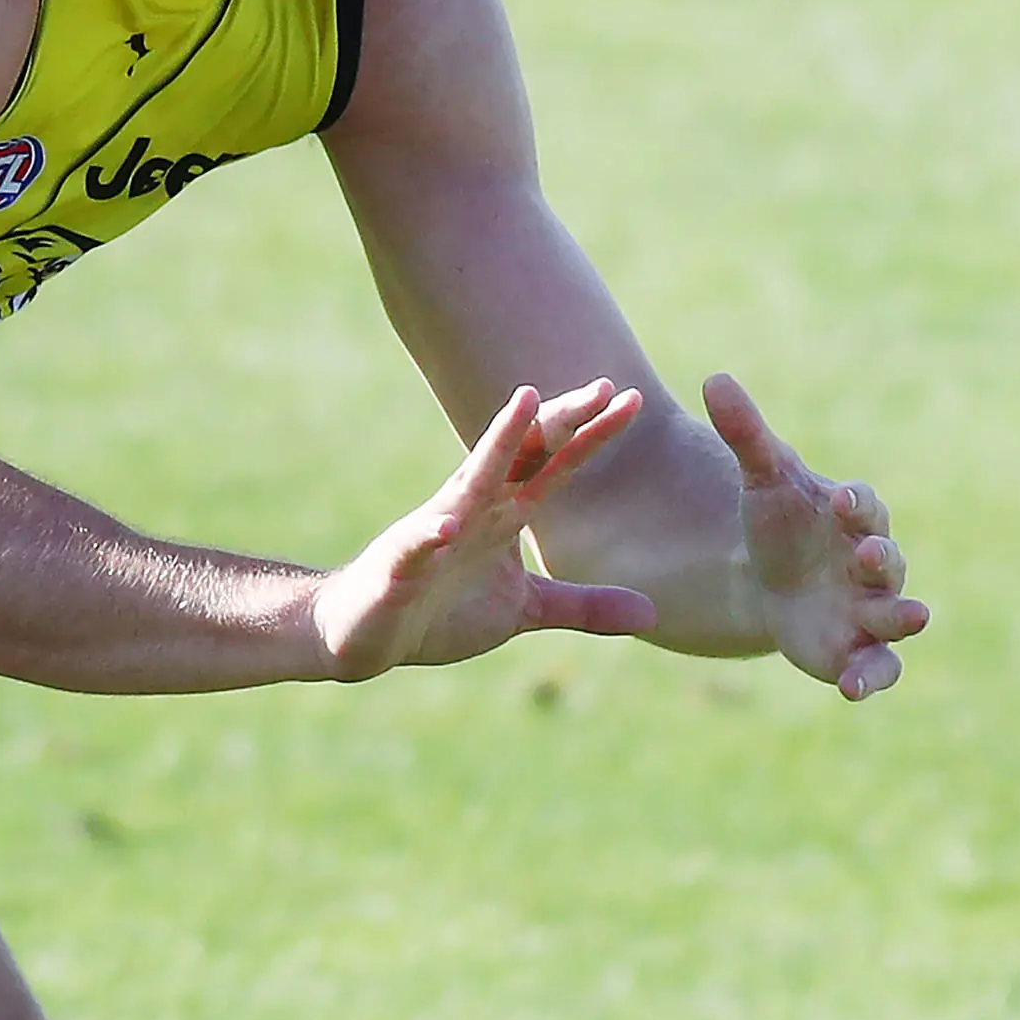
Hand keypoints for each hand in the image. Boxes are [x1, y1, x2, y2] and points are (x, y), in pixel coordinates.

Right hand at [316, 380, 658, 681]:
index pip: (553, 464)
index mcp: (502, 514)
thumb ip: (583, 606)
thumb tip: (653, 613)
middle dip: (560, 420)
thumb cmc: (442, 610)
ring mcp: (434, 532)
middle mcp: (471, 509)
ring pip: (470, 480)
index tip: (632, 400)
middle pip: (522, 454)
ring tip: (525, 402)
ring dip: (496, 442)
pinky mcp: (400, 567)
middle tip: (602, 385)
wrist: (366, 634)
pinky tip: (445, 526)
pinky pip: (416, 547)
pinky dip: (428, 535)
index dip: (591, 435)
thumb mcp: (525, 610)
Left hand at [702, 373, 928, 699]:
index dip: (858, 504)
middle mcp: (872, 564)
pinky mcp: (858, 652)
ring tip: (913, 617)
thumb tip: (714, 377)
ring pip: (897, 617)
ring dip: (903, 617)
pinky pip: (877, 667)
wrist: (770, 579)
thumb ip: (747, 433)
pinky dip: (871, 678)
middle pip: (889, 560)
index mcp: (854, 516)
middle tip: (872, 556)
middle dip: (884, 558)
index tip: (843, 500)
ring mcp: (871, 611)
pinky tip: (853, 691)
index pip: (864, 507)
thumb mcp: (761, 478)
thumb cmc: (778, 521)